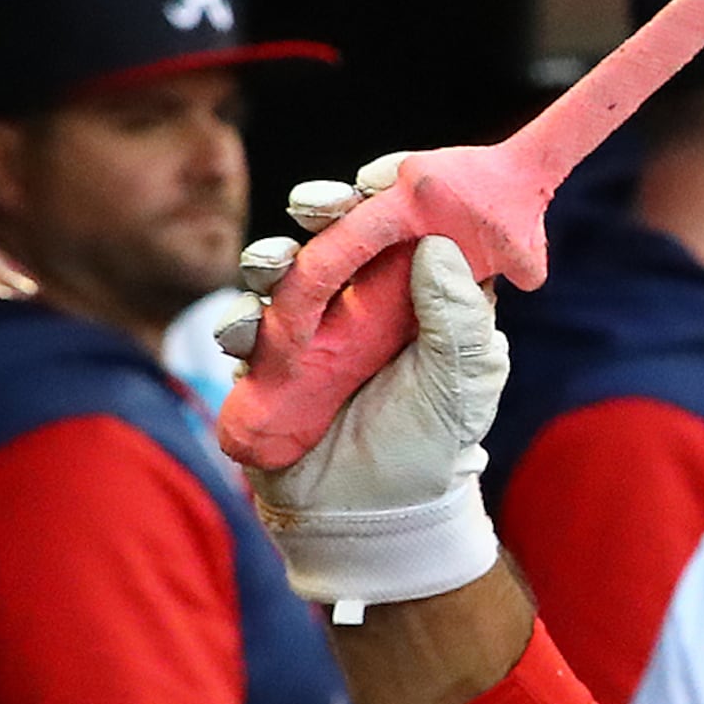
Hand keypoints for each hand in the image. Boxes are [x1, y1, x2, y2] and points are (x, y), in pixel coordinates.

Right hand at [215, 202, 512, 608]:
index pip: (407, 225)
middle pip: (340, 234)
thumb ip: (458, 318)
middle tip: (317, 208)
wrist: (374, 523)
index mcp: (423, 295)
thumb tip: (434, 246)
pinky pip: (247, 328)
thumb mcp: (462, 385)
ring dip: (273, 260)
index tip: (381, 180)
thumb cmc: (431, 451)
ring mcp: (313, 329)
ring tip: (273, 267)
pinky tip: (245, 329)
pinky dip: (241, 322)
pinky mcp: (270, 363)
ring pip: (285, 272)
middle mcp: (366, 302)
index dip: (392, 194)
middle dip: (324, 212)